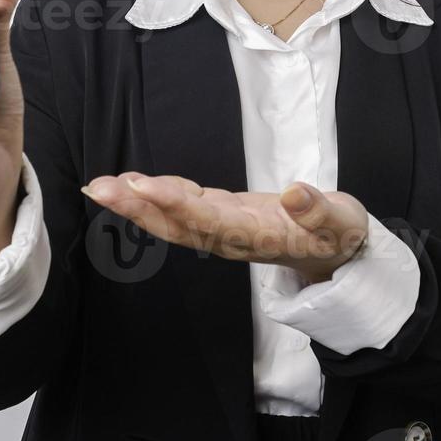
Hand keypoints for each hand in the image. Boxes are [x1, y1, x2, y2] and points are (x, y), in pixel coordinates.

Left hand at [80, 173, 370, 283]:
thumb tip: (296, 194)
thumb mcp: (342, 222)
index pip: (208, 218)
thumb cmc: (339, 235)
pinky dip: (154, 196)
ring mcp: (222, 228)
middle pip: (177, 225)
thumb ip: (319, 211)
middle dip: (137, 207)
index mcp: (256, 234)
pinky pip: (181, 209)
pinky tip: (131, 184)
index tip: (141, 185)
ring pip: (173, 220)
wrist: (338, 255)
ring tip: (100, 187)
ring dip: (136, 204)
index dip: (174, 202)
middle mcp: (231, 236)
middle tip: (98, 189)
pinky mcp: (222, 216)